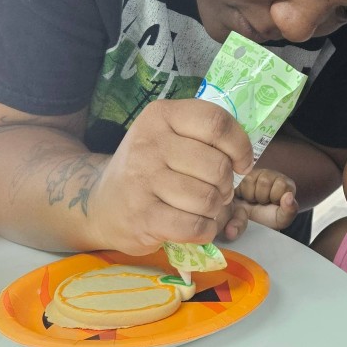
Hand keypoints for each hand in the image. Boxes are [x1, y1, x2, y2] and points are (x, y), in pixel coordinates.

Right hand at [98, 99, 253, 254]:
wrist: (101, 204)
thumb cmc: (149, 169)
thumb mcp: (168, 136)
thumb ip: (204, 135)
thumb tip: (245, 155)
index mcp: (161, 115)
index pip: (216, 122)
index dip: (240, 146)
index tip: (242, 163)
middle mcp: (149, 143)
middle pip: (218, 165)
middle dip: (226, 184)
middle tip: (216, 191)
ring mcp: (143, 181)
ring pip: (208, 199)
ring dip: (214, 209)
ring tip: (201, 208)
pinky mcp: (143, 217)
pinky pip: (195, 226)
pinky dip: (205, 230)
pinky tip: (195, 225)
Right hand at [222, 169, 298, 239]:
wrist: (251, 219)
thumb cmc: (269, 216)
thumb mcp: (282, 219)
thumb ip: (290, 210)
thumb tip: (289, 196)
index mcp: (286, 184)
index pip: (281, 184)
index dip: (275, 197)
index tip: (275, 203)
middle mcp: (274, 175)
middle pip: (265, 181)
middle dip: (262, 197)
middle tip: (264, 202)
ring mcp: (259, 174)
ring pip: (252, 180)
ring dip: (253, 195)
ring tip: (256, 200)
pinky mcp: (247, 176)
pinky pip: (243, 181)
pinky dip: (245, 193)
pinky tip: (250, 197)